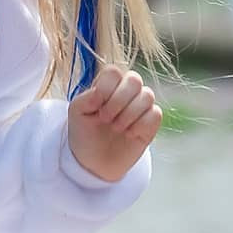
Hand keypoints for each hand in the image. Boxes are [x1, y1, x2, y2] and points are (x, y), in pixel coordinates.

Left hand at [67, 64, 161, 182]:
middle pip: (134, 79)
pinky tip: (129, 134)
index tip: (96, 107)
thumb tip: (101, 92)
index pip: (113, 71)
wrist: (94, 160)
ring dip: (129, 114)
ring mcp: (140, 106)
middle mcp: (125, 91)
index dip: (106, 88)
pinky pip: (155, 113)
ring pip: (147, 95)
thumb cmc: (83, 131)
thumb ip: (87, 97)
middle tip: (106, 118)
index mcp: (106, 84)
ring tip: (116, 128)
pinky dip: (141, 125)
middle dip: (119, 101)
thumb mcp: (77, 112)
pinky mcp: (151, 123)